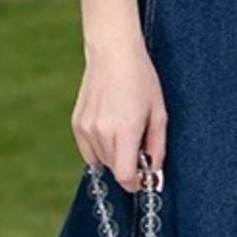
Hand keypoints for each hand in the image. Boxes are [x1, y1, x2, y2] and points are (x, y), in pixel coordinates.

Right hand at [72, 38, 167, 191]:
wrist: (113, 53)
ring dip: (115, 156)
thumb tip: (153, 174)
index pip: (125, 177)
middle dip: (129, 166)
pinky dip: (101, 148)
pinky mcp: (77, 124)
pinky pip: (89, 151)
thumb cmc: (141, 80)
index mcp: (125, 130)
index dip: (136, 183)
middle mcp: (101, 132)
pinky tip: (110, 128)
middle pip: (115, 170)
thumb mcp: (159, 113)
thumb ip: (157, 148)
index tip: (144, 178)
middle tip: (139, 145)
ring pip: (102, 161)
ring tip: (125, 130)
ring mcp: (86, 128)